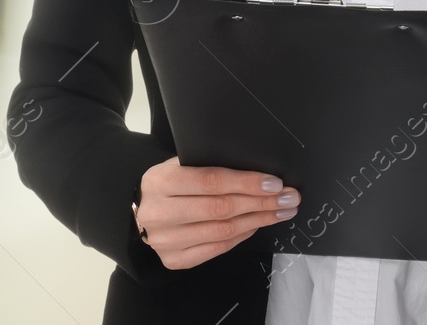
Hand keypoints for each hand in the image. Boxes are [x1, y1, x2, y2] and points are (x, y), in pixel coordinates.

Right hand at [133, 158, 300, 270]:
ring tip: (280, 212)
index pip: (211, 181)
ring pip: (223, 231)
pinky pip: (217, 248)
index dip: (246, 182)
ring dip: (258, 221)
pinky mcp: (174, 259)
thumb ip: (207, 167)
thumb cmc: (167, 184)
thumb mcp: (177, 165)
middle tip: (288, 199)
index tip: (274, 183)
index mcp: (160, 181)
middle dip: (260, 203)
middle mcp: (160, 213)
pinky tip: (256, 225)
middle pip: (221, 208)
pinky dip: (242, 235)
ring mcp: (166, 240)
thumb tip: (257, 176)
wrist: (138, 209)